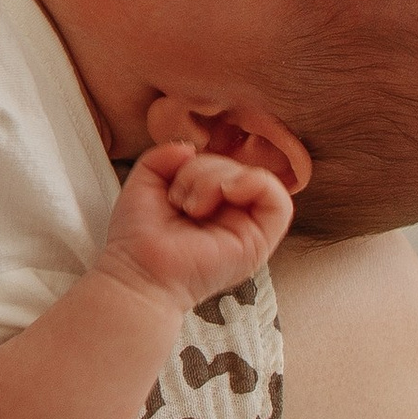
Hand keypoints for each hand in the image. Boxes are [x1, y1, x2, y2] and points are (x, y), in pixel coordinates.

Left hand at [97, 143, 291, 313]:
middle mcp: (232, 216)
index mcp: (211, 205)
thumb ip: (167, 155)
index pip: (223, 164)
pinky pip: (280, 201)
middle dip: (200, 172)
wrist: (137, 271)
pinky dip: (253, 183)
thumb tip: (191, 147)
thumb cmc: (138, 236)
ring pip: (253, 177)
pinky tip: (225, 192)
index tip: (172, 187)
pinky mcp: (259, 243)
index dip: (198, 163)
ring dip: (216, 178)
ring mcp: (247, 230)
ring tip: (191, 206)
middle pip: (236, 167)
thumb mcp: (146, 180)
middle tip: (178, 202)